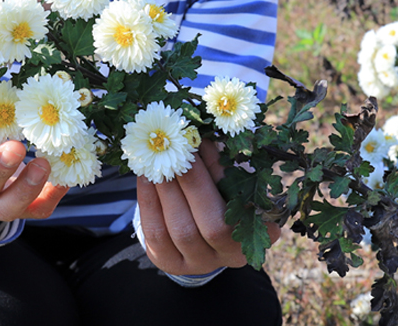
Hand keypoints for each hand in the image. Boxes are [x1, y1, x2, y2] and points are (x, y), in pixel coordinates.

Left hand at [136, 139, 279, 275]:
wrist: (195, 231)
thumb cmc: (216, 196)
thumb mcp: (226, 182)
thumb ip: (221, 165)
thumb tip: (201, 134)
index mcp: (252, 232)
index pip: (245, 211)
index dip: (226, 179)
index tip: (208, 143)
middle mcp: (227, 255)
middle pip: (214, 226)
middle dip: (194, 182)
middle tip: (179, 148)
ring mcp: (197, 262)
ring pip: (182, 229)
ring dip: (168, 189)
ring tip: (158, 159)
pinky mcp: (167, 261)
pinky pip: (156, 232)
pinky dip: (149, 200)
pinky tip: (145, 176)